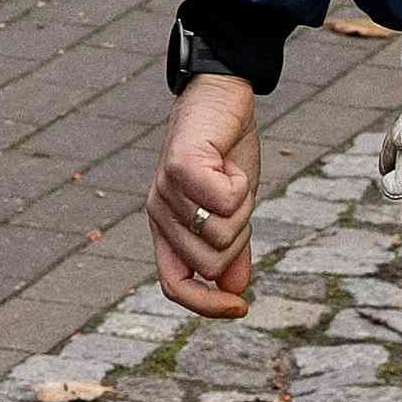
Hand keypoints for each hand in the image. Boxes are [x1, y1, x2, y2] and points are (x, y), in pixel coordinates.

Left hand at [149, 73, 261, 317]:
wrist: (223, 94)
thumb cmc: (226, 151)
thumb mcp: (234, 207)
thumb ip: (231, 248)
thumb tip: (234, 290)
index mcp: (166, 228)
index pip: (174, 285)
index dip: (206, 305)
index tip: (240, 308)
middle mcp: (158, 213)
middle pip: (211, 262)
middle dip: (239, 233)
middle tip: (236, 194)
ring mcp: (164, 191)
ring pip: (221, 233)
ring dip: (242, 205)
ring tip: (230, 173)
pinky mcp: (179, 167)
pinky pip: (224, 202)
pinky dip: (239, 185)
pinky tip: (228, 162)